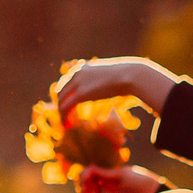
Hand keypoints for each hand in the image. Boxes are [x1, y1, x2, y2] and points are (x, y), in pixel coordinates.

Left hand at [56, 57, 178, 117]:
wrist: (131, 76)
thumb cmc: (127, 76)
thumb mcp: (111, 74)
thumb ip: (103, 79)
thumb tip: (109, 85)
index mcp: (83, 67)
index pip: (67, 81)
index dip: (66, 95)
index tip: (68, 105)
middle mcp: (77, 73)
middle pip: (61, 91)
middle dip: (62, 104)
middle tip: (65, 116)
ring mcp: (78, 82)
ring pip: (62, 100)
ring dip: (62, 113)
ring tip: (66, 123)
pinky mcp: (81, 94)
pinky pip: (66, 107)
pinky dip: (64, 117)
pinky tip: (67, 125)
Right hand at [77, 164, 161, 192]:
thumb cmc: (140, 181)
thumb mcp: (122, 174)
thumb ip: (105, 172)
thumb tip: (88, 168)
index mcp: (109, 175)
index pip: (90, 173)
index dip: (85, 173)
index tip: (86, 174)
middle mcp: (105, 186)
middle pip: (86, 184)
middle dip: (82, 183)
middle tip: (85, 183)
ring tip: (86, 191)